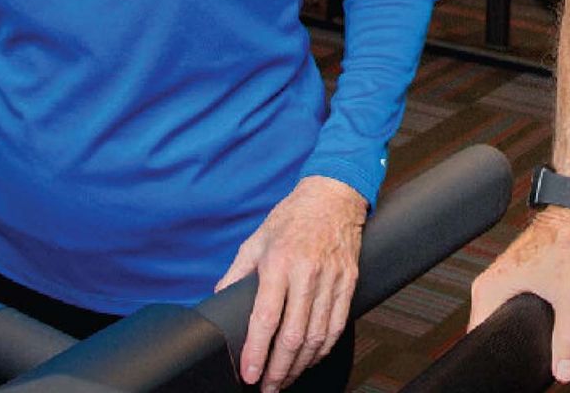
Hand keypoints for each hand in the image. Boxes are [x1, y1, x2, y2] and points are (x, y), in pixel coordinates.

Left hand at [216, 174, 365, 390]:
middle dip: (278, 368)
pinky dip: (324, 348)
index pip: (266, 317)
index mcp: (279, 262)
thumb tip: (220, 298)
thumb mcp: (256, 239)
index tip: (249, 373)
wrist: (333, 195)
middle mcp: (306, 273)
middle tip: (267, 386)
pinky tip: (311, 358)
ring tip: (285, 378)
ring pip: (317, 335)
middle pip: (293, 335)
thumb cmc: (293, 216)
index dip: (256, 351)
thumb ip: (236, 272)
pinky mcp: (349, 282)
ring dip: (300, 364)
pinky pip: (337, 325)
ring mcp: (331, 278)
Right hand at [469, 210, 569, 383]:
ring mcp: (497, 279)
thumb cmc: (565, 243)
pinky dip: (518, 316)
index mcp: (489, 290)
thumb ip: (567, 338)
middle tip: (528, 351)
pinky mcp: (509, 276)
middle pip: (488, 330)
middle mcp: (487, 285)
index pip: (478, 337)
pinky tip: (535, 319)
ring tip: (532, 334)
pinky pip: (505, 306)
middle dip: (507, 345)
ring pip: (498, 317)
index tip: (510, 364)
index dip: (494, 355)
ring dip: (513, 329)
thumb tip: (563, 370)